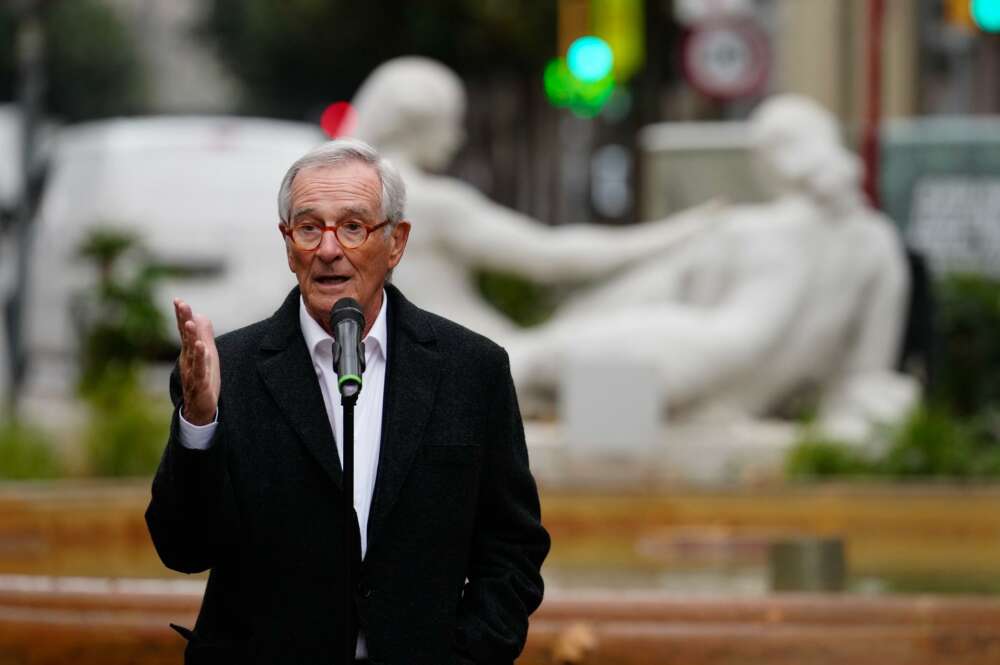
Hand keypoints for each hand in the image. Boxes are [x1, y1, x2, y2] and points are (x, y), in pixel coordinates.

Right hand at [174, 298, 219, 425]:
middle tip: (180, 304)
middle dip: (183, 320)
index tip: (178, 300)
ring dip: (190, 336)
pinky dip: (200, 358)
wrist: (199, 409)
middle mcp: (188, 359)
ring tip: (189, 322)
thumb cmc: (202, 379)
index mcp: (189, 352)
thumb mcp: (205, 354)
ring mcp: (192, 371)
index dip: (182, 315)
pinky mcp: (200, 384)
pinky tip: (201, 347)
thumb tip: (199, 315)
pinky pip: (199, 369)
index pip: (185, 331)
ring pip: (191, 352)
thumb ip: (203, 334)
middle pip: (186, 337)